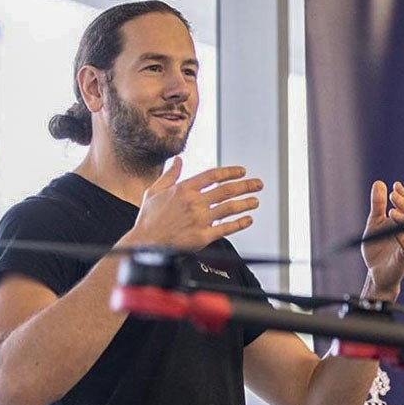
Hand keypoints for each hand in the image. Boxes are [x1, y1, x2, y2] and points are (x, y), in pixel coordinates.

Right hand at [121, 157, 263, 250]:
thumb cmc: (149, 218)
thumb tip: (178, 161)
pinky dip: (240, 223)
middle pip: (226, 190)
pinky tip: (248, 219)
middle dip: (246, 185)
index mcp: (184, 189)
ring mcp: (199, 219)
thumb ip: (170, 175)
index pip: (213, 175)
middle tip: (258, 184)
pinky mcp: (202, 236)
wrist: (145, 243)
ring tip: (255, 201)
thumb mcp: (154, 191)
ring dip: (246, 203)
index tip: (242, 172)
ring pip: (230, 208)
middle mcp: (194, 202)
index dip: (230, 172)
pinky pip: (226, 228)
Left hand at [361, 180, 403, 301]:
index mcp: (403, 222)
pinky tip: (395, 232)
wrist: (376, 273)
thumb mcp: (374, 223)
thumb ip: (377, 205)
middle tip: (393, 195)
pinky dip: (403, 239)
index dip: (403, 195)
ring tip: (392, 211)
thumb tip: (379, 183)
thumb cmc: (377, 248)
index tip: (396, 185)